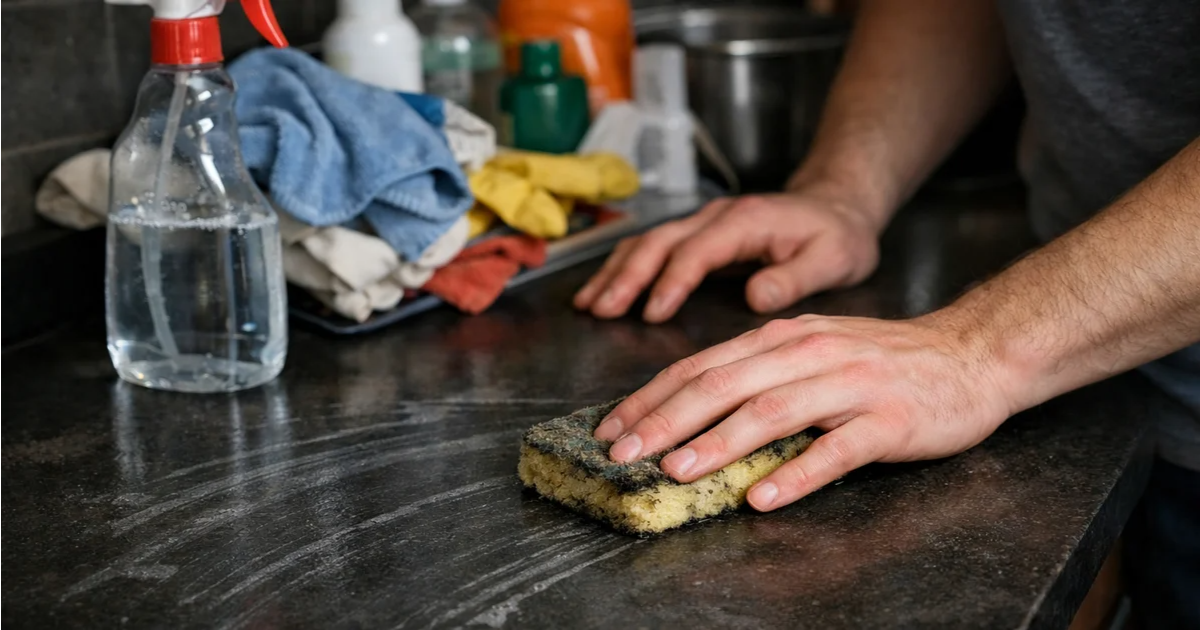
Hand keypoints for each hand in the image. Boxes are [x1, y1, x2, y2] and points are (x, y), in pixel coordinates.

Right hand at [573, 188, 883, 322]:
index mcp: (746, 221)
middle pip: (659, 242)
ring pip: (647, 241)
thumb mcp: (835, 258)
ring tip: (589, 305)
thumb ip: (796, 277)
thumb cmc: (837, 236)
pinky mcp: (696, 234)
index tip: (652, 313)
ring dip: (615, 272)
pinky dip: (622, 268)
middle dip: (626, 276)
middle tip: (601, 310)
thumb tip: (756, 298)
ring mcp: (703, 222)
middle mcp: (717, 217)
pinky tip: (602, 292)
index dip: (671, 281)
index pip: (698, 250)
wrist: (837, 206)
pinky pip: (651, 247)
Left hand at [592, 314, 1017, 510]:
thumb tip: (689, 410)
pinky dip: (796, 474)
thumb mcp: (811, 352)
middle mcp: (809, 353)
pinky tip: (761, 497)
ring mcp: (851, 385)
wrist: (972, 353)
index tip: (612, 428)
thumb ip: (757, 375)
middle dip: (666, 420)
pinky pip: (836, 450)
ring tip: (676, 471)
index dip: (651, 397)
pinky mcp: (889, 419)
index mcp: (782, 338)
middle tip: (624, 454)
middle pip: (724, 384)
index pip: (701, 365)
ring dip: (718, 443)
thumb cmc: (883, 360)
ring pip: (772, 412)